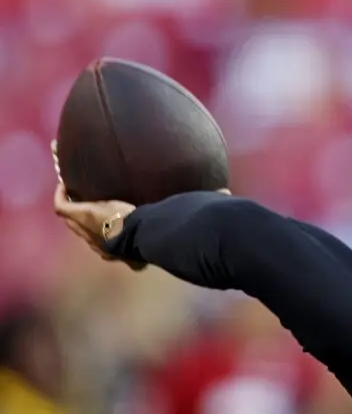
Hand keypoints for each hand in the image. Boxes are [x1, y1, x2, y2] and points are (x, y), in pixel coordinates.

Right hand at [53, 183, 230, 270]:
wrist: (157, 233)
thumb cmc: (181, 231)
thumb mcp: (192, 216)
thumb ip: (206, 204)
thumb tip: (227, 193)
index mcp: (138, 246)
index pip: (124, 246)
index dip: (121, 233)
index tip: (125, 216)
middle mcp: (113, 245)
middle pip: (94, 232)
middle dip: (90, 214)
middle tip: (88, 195)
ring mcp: (93, 234)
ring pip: (73, 216)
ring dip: (70, 196)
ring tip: (68, 175)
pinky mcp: (80, 219)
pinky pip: (63, 204)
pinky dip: (62, 188)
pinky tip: (64, 167)